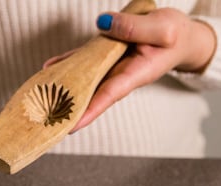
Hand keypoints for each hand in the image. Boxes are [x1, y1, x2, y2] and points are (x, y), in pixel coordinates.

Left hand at [53, 8, 215, 131]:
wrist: (182, 36)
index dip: (88, 111)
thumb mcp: (162, 27)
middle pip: (90, 95)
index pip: (107, 96)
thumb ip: (134, 27)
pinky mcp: (106, 56)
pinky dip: (66, 64)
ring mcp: (111, 67)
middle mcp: (119, 75)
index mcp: (135, 74)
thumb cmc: (176, 35)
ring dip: (63, 87)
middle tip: (45, 120)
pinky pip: (83, 61)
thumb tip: (103, 24)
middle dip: (68, 108)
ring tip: (38, 94)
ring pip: (83, 79)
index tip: (69, 126)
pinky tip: (48, 68)